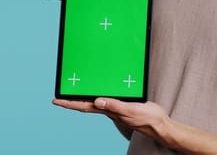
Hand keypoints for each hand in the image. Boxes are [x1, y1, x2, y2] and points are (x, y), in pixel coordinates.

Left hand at [53, 98, 168, 141]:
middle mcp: (110, 110)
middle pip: (86, 104)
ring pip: (95, 102)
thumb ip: (114, 105)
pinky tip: (100, 92)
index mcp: (109, 111)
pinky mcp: (124, 104)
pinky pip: (107, 99)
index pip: (84, 106)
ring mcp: (116, 108)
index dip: (69, 103)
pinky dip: (100, 94)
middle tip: (61, 96)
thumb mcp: (130, 110)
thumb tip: (97, 101)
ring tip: (75, 93)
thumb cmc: (147, 119)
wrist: (160, 125)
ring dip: (84, 97)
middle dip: (72, 100)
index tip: (56, 100)